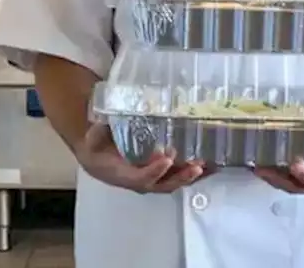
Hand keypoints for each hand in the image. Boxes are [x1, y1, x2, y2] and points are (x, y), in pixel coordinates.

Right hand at [75, 123, 208, 193]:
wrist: (97, 157)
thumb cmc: (96, 146)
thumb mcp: (92, 138)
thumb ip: (99, 130)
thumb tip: (105, 119)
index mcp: (120, 173)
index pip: (139, 177)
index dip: (153, 171)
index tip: (166, 159)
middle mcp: (138, 180)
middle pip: (162, 185)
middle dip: (180, 177)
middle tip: (196, 167)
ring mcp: (151, 179)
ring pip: (173, 182)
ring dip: (191, 176)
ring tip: (209, 166)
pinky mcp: (160, 175)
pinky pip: (178, 176)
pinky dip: (194, 172)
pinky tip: (211, 165)